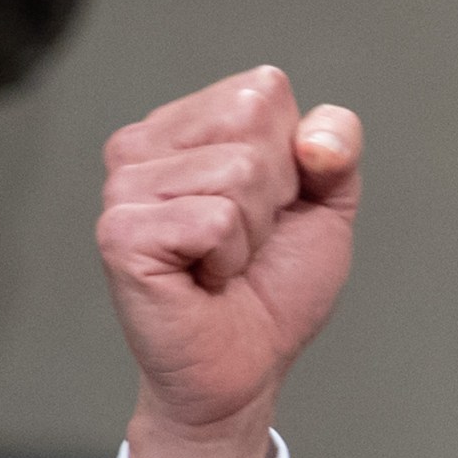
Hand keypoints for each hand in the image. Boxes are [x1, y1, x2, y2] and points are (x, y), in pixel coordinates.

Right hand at [95, 66, 361, 457]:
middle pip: (253, 120)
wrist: (245, 369)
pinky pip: (215, 220)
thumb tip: (314, 138)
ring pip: (238, 172)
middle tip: (245, 241)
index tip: (271, 210)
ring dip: (252, 234)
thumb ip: (336, 146)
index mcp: (186, 125)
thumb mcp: (326, 205)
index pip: (265, 89)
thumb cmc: (274, 288)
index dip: (294, 158)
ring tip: (222, 263)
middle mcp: (143, 144)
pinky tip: (203, 281)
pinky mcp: (121, 233)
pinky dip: (229, 260)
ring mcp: (124, 186)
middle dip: (275, 193)